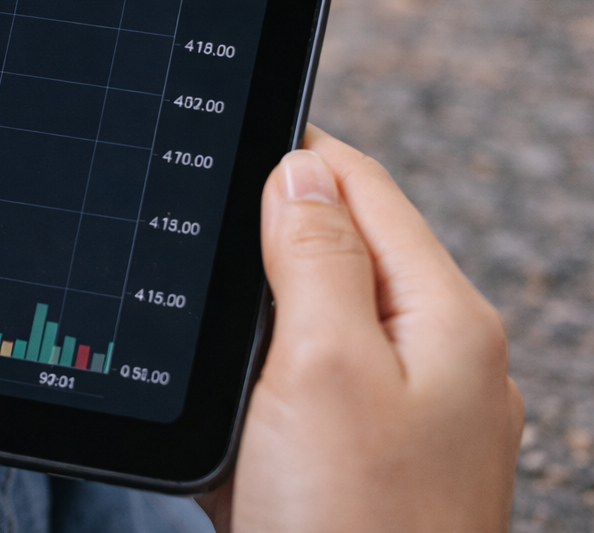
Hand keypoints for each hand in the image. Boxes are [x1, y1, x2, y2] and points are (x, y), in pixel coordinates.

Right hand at [198, 126, 522, 531]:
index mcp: (443, 319)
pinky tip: (218, 410)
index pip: (364, 188)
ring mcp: (401, 419)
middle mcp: (436, 361)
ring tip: (198, 330)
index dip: (291, 155)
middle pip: (337, 252)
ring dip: (249, 320)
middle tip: (189, 238)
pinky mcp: (357, 466)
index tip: (219, 139)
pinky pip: (299, 392)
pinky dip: (252, 386)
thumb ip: (314, 254)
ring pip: (309, 324)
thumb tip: (300, 167)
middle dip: (259, 241)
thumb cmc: (350, 529)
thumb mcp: (324, 366)